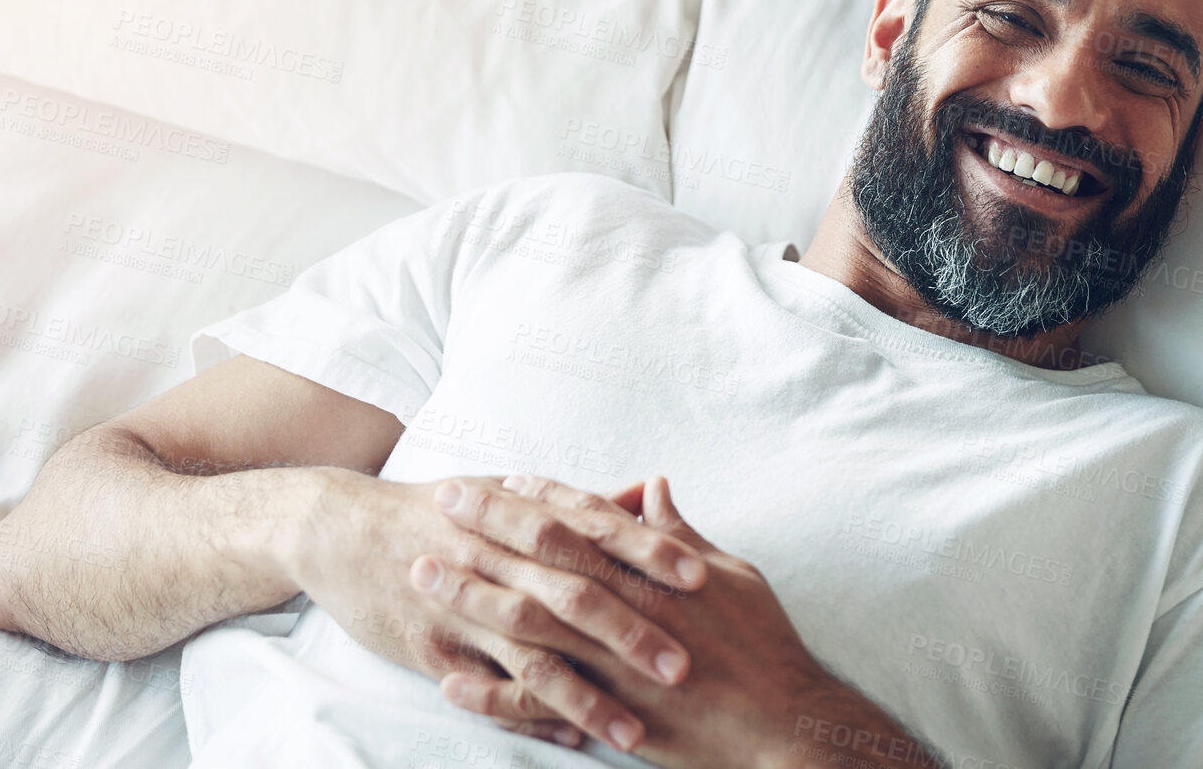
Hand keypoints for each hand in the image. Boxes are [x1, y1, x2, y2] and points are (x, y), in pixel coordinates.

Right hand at [286, 468, 707, 750]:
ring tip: (634, 730)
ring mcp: (463, 606)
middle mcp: (494, 557)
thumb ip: (584, 501)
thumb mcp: (507, 491)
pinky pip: (490, 689)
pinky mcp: (434, 648)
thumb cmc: (438, 510)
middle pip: (571, 595)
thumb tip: (653, 492)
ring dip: (586, 694)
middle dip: (629, 632)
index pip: (595, 529)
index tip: (700, 575)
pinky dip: (531, 714)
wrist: (340, 529)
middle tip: (684, 665)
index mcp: (519, 512)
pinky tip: (571, 736)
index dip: (647, 551)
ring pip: (532, 654)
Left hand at [424, 474, 910, 768]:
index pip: (582, 519)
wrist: (780, 725)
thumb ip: (680, 531)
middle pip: (540, 555)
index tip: (500, 476)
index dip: (539, 495)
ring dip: (469, 594)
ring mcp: (607, 661)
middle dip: (488, 524)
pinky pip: (532, 700)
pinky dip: (488, 690)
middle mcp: (621, 606)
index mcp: (650, 569)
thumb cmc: (763, 647)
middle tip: (442, 498)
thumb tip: (653, 488)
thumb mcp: (730, 572)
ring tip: (422, 573)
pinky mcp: (603, 712)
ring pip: (523, 620)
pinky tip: (447, 680)